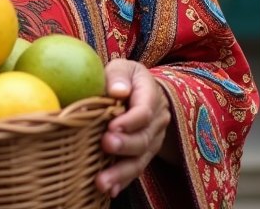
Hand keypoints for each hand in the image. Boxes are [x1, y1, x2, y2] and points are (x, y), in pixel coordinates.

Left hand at [96, 59, 170, 198]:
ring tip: (102, 182)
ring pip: (141, 159)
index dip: (130, 120)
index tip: (111, 126)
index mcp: (151, 94)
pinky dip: (123, 181)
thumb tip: (117, 91)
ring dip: (121, 172)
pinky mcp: (144, 153)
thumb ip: (118, 76)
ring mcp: (152, 139)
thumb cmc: (124, 78)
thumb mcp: (122, 68)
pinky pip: (136, 169)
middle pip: (144, 138)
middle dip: (125, 145)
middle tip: (106, 145)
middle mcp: (156, 120)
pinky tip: (110, 190)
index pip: (145, 110)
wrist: (140, 91)